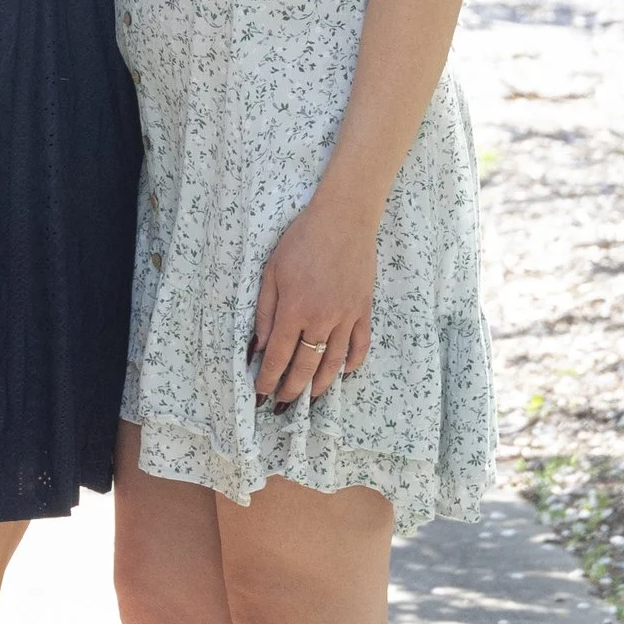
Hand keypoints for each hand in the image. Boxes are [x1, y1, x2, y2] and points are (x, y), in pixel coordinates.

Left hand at [250, 191, 378, 406]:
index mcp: (294, 310)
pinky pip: (360, 345)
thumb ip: (265, 312)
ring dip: (320, 384)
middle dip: (292, 389)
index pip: (278, 355)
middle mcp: (321, 319)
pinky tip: (344, 374)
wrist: (344, 219)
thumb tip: (259, 346)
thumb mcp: (271, 272)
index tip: (261, 393)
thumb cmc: (302, 241)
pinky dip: (353, 363)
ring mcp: (346, 317)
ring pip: (334, 362)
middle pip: (305, 365)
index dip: (268, 378)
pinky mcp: (364, 310)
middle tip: (283, 404)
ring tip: (310, 398)